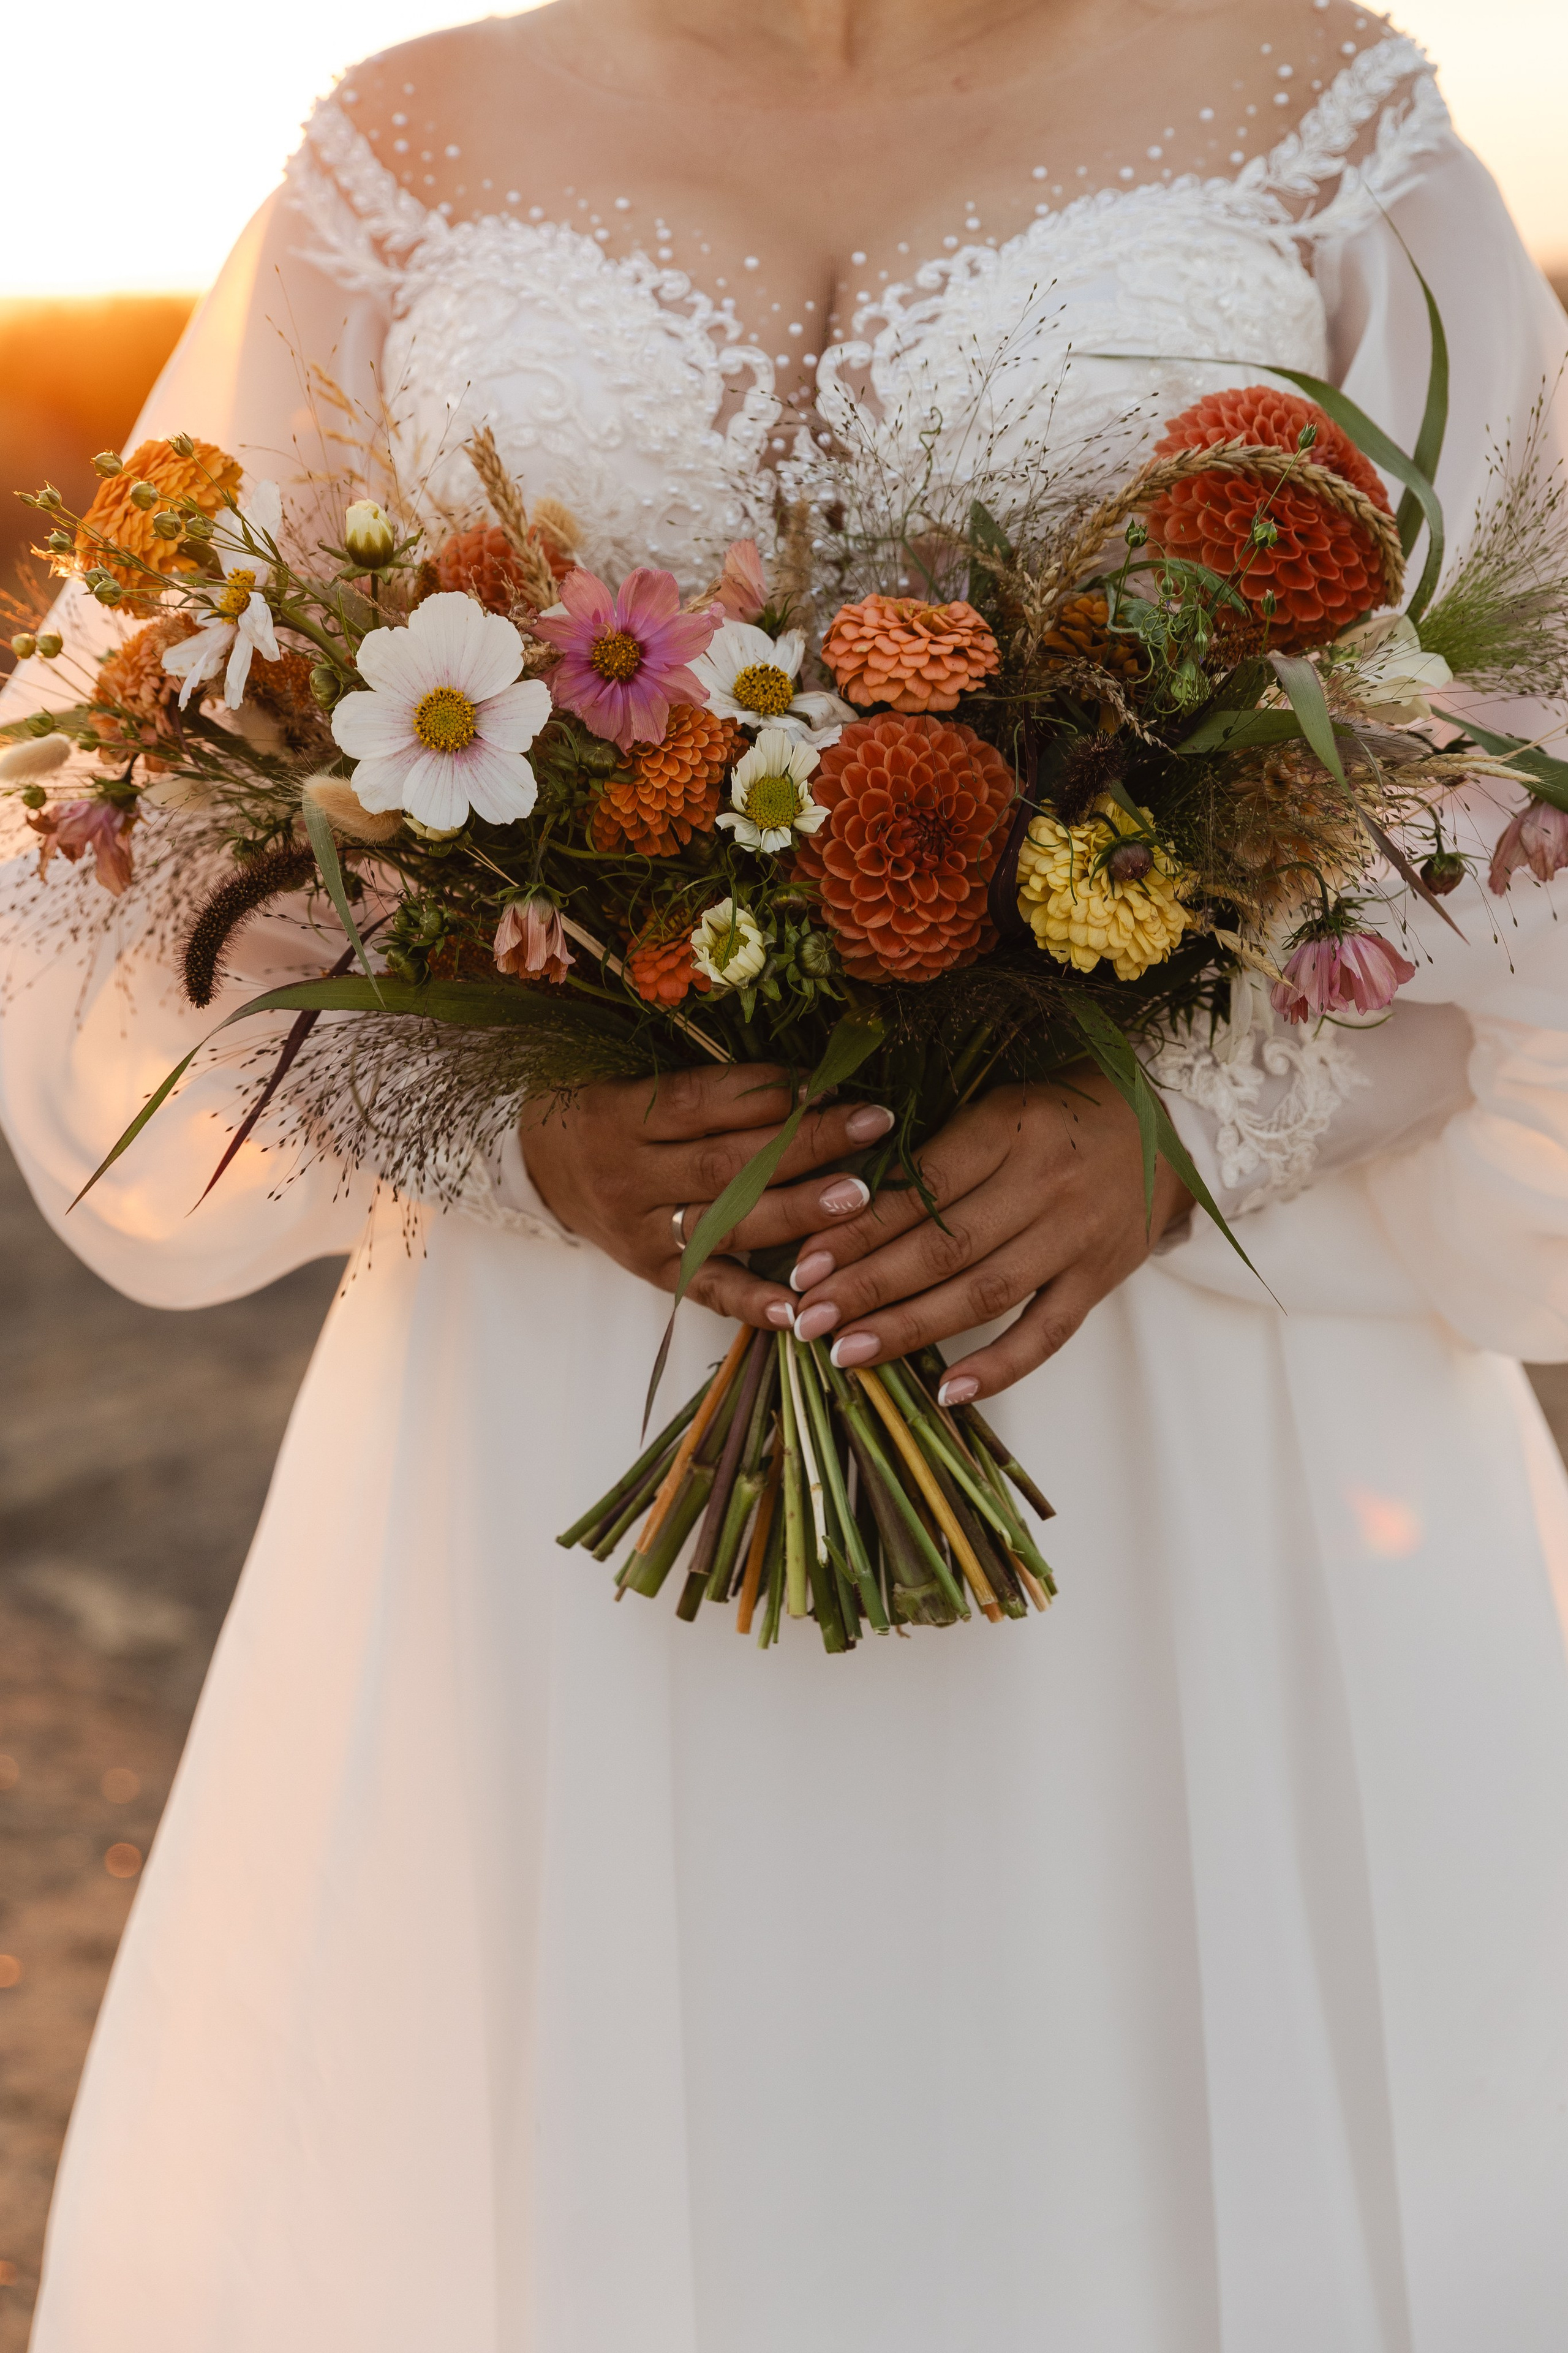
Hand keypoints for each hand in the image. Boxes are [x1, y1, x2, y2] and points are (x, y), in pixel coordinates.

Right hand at [520, 1063, 894, 1324]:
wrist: (538, 1162)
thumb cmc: (605, 1110)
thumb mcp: (637, 1083)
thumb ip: (709, 1090)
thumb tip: (807, 1084)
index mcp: (623, 1115)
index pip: (706, 1102)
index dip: (770, 1092)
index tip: (833, 1080)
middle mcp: (629, 1176)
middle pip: (728, 1163)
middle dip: (807, 1145)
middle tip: (873, 1128)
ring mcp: (640, 1232)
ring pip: (726, 1223)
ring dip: (798, 1213)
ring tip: (859, 1199)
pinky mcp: (650, 1272)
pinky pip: (706, 1289)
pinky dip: (753, 1301)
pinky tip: (799, 1308)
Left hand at [784, 1069, 1191, 1400]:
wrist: (1166, 1126)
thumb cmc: (1060, 1113)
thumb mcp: (997, 1106)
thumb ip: (936, 1153)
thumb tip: (845, 1208)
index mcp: (1010, 1126)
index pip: (922, 1187)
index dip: (860, 1230)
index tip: (805, 1262)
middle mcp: (1045, 1183)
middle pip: (945, 1247)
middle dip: (867, 1287)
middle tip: (808, 1319)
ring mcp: (1077, 1237)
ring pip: (984, 1293)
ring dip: (910, 1328)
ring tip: (848, 1353)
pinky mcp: (1100, 1279)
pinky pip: (1047, 1333)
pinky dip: (999, 1366)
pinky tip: (947, 1391)